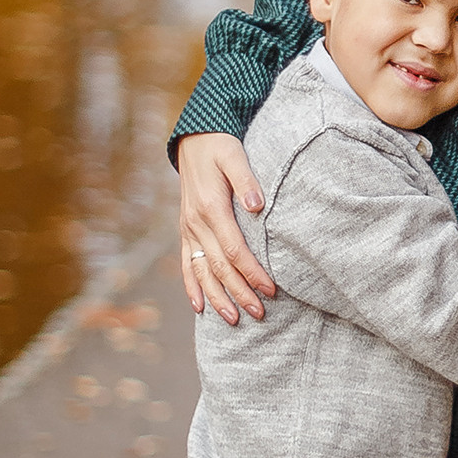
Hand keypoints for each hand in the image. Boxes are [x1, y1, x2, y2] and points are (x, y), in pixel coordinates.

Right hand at [178, 131, 275, 324]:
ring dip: (217, 297)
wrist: (194, 138)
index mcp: (211, 208)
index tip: (271, 290)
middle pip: (220, 268)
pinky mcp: (186, 229)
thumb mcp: (235, 156)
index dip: (252, 273)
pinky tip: (199, 307)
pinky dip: (192, 286)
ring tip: (233, 319)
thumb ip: (246, 181)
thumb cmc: (221, 147)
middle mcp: (196, 223)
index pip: (235, 250)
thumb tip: (258, 206)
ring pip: (202, 272)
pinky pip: (187, 264)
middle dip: (240, 293)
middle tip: (259, 314)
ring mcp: (189, 228)